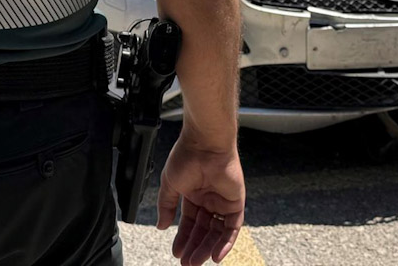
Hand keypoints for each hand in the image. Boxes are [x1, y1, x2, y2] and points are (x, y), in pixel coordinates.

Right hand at [156, 130, 245, 265]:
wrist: (205, 144)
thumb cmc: (186, 157)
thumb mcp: (170, 184)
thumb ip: (166, 206)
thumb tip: (161, 226)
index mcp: (193, 194)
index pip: (189, 222)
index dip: (183, 238)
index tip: (176, 252)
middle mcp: (209, 199)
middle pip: (203, 230)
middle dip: (195, 247)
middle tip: (187, 263)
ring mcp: (223, 201)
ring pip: (217, 232)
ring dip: (208, 248)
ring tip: (197, 262)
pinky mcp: (235, 202)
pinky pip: (232, 227)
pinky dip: (225, 242)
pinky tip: (216, 255)